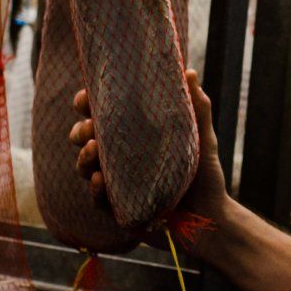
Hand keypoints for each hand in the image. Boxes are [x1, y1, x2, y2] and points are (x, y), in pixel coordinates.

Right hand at [69, 69, 230, 225]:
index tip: (84, 98)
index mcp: (132, 135)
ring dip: (83, 157)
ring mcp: (116, 183)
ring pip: (85, 167)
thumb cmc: (204, 175)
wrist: (210, 218)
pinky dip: (95, 188)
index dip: (86, 104)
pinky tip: (99, 179)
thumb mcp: (202, 138)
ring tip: (92, 149)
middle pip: (85, 139)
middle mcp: (119, 157)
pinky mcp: (118, 208)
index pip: (101, 115)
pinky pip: (98, 199)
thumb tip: (189, 72)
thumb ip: (197, 108)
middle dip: (80, 131)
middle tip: (89, 128)